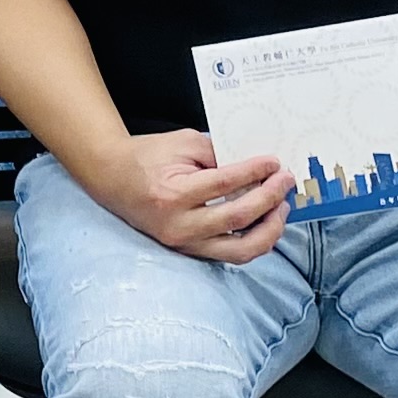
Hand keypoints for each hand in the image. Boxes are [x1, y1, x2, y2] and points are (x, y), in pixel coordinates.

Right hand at [92, 130, 289, 262]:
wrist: (113, 179)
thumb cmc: (147, 157)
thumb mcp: (182, 144)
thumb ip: (219, 154)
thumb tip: (257, 166)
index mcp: (174, 194)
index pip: (226, 183)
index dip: (256, 171)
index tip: (274, 162)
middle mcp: (180, 225)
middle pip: (239, 218)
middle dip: (270, 198)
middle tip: (285, 181)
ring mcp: (185, 243)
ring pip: (241, 250)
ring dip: (270, 229)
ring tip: (281, 208)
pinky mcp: (191, 251)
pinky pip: (231, 254)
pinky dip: (254, 240)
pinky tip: (265, 222)